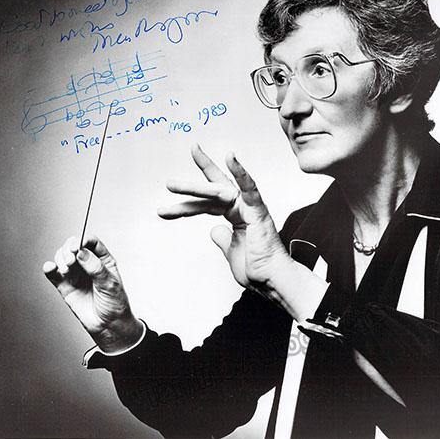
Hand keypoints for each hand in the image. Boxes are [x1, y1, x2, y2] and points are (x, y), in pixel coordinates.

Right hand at [42, 235, 143, 352]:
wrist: (109, 326)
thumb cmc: (115, 304)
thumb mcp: (110, 284)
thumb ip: (95, 267)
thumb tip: (81, 252)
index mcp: (103, 260)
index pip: (91, 242)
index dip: (82, 240)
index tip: (77, 245)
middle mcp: (88, 264)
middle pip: (73, 247)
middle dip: (69, 249)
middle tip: (71, 260)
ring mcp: (76, 274)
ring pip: (62, 257)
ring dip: (61, 259)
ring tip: (67, 269)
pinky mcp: (65, 286)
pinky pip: (54, 274)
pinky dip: (49, 268)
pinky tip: (50, 267)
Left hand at [158, 143, 292, 292]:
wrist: (271, 280)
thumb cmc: (257, 270)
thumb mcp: (231, 253)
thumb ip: (223, 240)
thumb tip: (214, 231)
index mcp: (236, 217)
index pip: (208, 204)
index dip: (188, 203)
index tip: (169, 200)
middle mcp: (242, 208)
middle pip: (211, 192)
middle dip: (189, 186)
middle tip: (168, 182)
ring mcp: (250, 208)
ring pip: (219, 191)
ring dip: (194, 188)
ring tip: (171, 186)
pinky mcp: (258, 211)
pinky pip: (249, 188)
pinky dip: (241, 172)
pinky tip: (230, 157)